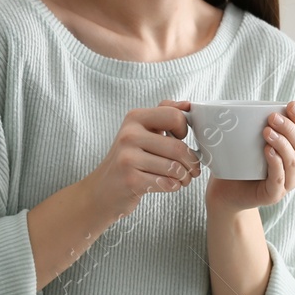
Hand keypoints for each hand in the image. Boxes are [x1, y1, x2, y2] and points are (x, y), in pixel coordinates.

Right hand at [84, 100, 201, 220]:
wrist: (102, 190)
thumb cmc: (128, 159)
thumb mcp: (141, 130)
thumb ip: (163, 114)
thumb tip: (187, 105)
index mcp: (134, 118)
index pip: (175, 116)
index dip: (185, 129)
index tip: (180, 139)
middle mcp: (129, 135)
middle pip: (178, 147)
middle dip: (192, 162)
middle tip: (192, 169)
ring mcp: (128, 158)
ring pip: (175, 167)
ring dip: (185, 177)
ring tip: (182, 178)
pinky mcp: (130, 180)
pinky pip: (167, 183)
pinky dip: (174, 186)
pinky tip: (168, 185)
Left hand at [202, 99, 294, 211]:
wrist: (225, 190)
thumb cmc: (238, 161)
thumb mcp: (247, 138)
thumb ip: (257, 122)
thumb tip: (261, 102)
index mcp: (294, 148)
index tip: (291, 104)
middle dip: (290, 128)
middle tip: (272, 117)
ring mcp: (287, 181)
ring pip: (293, 160)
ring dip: (282, 143)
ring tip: (267, 131)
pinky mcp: (274, 194)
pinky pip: (279, 178)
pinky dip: (276, 163)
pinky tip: (268, 151)